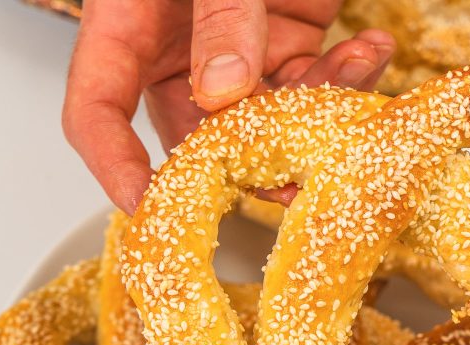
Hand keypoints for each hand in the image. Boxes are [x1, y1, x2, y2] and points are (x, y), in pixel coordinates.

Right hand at [63, 0, 394, 212]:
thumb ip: (219, 15)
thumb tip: (223, 91)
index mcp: (130, 23)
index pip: (96, 108)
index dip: (112, 161)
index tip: (142, 201)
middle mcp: (180, 47)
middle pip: (197, 132)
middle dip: (247, 160)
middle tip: (291, 177)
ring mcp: (239, 48)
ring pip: (268, 118)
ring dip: (315, 118)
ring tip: (353, 85)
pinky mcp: (292, 38)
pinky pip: (316, 80)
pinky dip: (351, 74)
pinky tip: (373, 47)